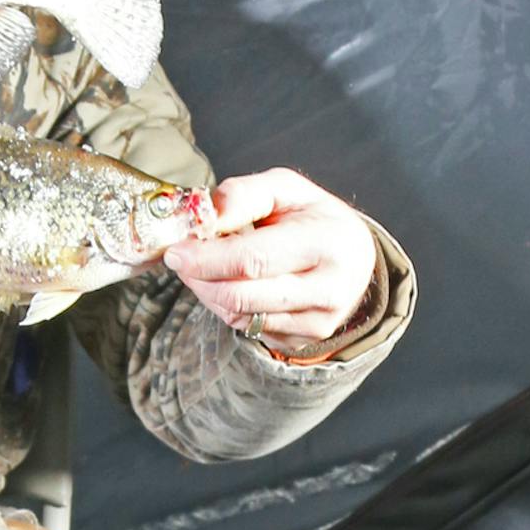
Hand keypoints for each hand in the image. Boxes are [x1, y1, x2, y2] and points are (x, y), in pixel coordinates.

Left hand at [164, 169, 378, 350]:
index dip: (207, 258)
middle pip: (241, 295)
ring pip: (239, 315)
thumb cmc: (314, 218)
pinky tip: (223, 284)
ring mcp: (317, 321)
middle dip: (199, 277)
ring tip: (200, 267)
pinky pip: (246, 328)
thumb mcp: (287, 189)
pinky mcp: (302, 340)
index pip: (254, 259)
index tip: (175, 250)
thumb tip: (208, 215)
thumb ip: (245, 194)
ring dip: (206, 291)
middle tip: (178, 258)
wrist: (354, 259)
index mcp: (328, 242)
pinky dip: (223, 306)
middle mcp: (328, 289)